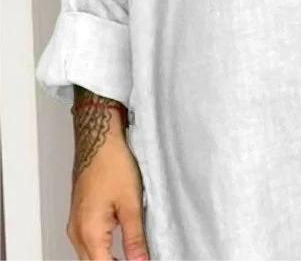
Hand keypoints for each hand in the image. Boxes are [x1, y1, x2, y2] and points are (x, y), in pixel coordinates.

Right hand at [66, 90, 148, 260]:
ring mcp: (76, 224)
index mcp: (89, 232)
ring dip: (107, 259)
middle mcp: (77, 232)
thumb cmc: (113, 164)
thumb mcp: (131, 203)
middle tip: (137, 259)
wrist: (98, 140)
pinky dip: (102, 249)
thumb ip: (135, 237)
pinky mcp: (79, 216)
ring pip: (89, 255)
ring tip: (131, 256)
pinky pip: (87, 242)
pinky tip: (118, 246)